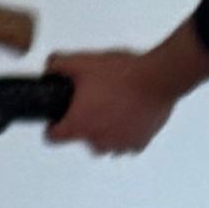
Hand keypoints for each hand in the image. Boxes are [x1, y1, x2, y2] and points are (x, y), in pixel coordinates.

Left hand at [44, 42, 191, 156]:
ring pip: (104, 143)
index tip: (58, 119)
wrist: (158, 79)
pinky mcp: (138, 144)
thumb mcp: (84, 62)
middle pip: (81, 139)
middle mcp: (96, 141)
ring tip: (115, 106)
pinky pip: (127, 144)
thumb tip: (50, 66)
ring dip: (106, 129)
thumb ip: (60, 65)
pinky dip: (126, 132)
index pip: (51, 138)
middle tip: (95, 101)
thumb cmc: (124, 75)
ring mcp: (118, 146)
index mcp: (79, 124)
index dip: (52, 127)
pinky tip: (130, 113)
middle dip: (84, 123)